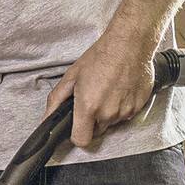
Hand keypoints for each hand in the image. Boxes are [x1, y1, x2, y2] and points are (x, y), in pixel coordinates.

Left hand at [46, 27, 160, 150]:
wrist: (129, 44)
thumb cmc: (101, 56)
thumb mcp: (72, 76)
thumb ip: (56, 100)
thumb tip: (46, 118)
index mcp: (89, 107)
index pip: (81, 140)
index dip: (77, 135)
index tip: (77, 126)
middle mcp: (108, 113)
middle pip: (97, 131)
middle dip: (93, 121)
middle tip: (93, 99)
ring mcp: (125, 111)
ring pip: (112, 123)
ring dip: (108, 113)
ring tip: (107, 91)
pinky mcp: (138, 107)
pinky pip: (126, 115)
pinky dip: (121, 107)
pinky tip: (119, 90)